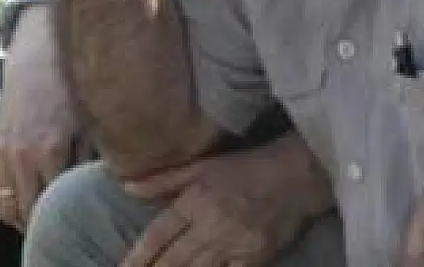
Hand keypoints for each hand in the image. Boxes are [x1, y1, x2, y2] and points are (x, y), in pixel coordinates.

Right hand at [0, 4, 80, 230]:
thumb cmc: (73, 96)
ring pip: (7, 207)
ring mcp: (1, 153)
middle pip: (29, 211)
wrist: (37, 65)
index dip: (66, 218)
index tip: (78, 222)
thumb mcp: (91, 126)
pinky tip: (21, 210)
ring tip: (42, 222)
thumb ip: (93, 162)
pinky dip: (4, 209)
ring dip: (22, 220)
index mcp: (50, 148)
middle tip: (61, 226)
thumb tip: (103, 195)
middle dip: (45, 224)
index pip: (55, 204)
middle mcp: (21, 154)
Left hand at [120, 133, 333, 266]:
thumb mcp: (204, 166)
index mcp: (197, 200)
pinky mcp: (255, 258)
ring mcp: (235, 244)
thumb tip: (126, 186)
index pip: (158, 235)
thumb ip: (164, 180)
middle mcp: (212, 225)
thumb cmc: (247, 167)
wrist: (296, 176)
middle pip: (173, 260)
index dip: (137, 257)